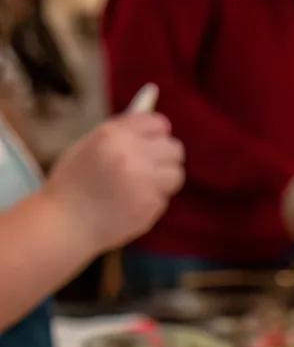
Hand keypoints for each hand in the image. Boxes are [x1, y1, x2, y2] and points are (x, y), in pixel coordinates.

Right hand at [47, 112, 183, 252]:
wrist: (65, 223)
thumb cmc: (73, 184)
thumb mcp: (89, 147)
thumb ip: (121, 135)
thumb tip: (158, 127)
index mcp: (112, 134)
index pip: (158, 123)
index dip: (157, 133)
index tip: (155, 141)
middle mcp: (130, 153)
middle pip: (174, 148)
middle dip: (166, 156)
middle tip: (154, 165)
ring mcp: (143, 180)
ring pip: (176, 173)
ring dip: (165, 179)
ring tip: (143, 185)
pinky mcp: (149, 204)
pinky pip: (164, 197)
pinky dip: (152, 201)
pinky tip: (130, 204)